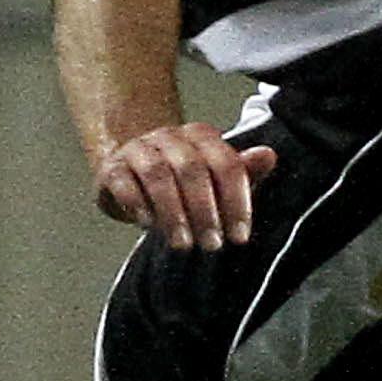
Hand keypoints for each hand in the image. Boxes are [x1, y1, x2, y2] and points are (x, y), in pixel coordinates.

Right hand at [93, 123, 279, 250]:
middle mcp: (169, 137)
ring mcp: (138, 149)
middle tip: (213, 244)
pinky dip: (136, 203)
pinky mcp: (112, 167)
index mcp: (201, 136)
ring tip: (183, 244)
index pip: (226, 164)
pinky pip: (123, 181)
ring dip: (172, 213)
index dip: (236, 201)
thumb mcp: (216, 178)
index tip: (240, 236)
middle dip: (205, 211)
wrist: (133, 172)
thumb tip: (269, 156)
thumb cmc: (183, 179)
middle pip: (192, 169)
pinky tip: (147, 225)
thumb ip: (242, 171)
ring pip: (157, 175)